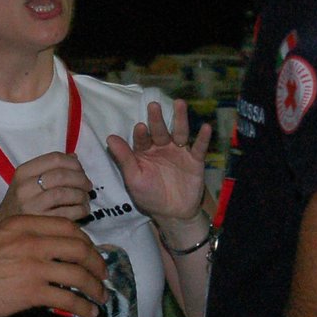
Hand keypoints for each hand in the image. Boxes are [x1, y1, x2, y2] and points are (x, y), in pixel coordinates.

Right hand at [0, 153, 91, 222]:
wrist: (3, 230)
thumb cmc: (19, 203)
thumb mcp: (27, 181)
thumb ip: (50, 168)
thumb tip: (75, 158)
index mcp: (23, 172)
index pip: (55, 158)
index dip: (74, 163)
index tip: (81, 171)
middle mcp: (25, 187)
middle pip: (62, 175)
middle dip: (81, 179)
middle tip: (88, 186)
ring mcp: (31, 206)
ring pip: (65, 193)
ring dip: (82, 195)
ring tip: (85, 199)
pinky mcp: (40, 224)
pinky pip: (67, 213)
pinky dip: (81, 210)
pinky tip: (83, 210)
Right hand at [0, 214, 105, 316]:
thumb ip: (16, 235)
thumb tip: (33, 246)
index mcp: (23, 223)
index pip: (68, 228)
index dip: (86, 242)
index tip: (90, 254)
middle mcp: (33, 240)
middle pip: (80, 248)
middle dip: (97, 264)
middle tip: (103, 277)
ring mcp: (33, 266)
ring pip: (79, 274)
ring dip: (96, 288)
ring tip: (101, 298)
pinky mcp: (30, 292)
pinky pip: (68, 299)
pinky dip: (84, 307)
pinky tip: (89, 313)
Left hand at [105, 99, 210, 223]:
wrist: (173, 214)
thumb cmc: (149, 196)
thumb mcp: (134, 178)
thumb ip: (124, 158)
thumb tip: (109, 138)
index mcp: (145, 151)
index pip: (142, 138)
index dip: (141, 133)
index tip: (140, 127)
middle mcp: (162, 147)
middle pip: (160, 130)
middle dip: (157, 119)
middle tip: (154, 105)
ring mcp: (179, 152)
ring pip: (180, 132)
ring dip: (180, 118)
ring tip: (180, 103)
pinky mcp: (195, 160)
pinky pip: (199, 147)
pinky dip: (203, 138)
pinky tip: (206, 127)